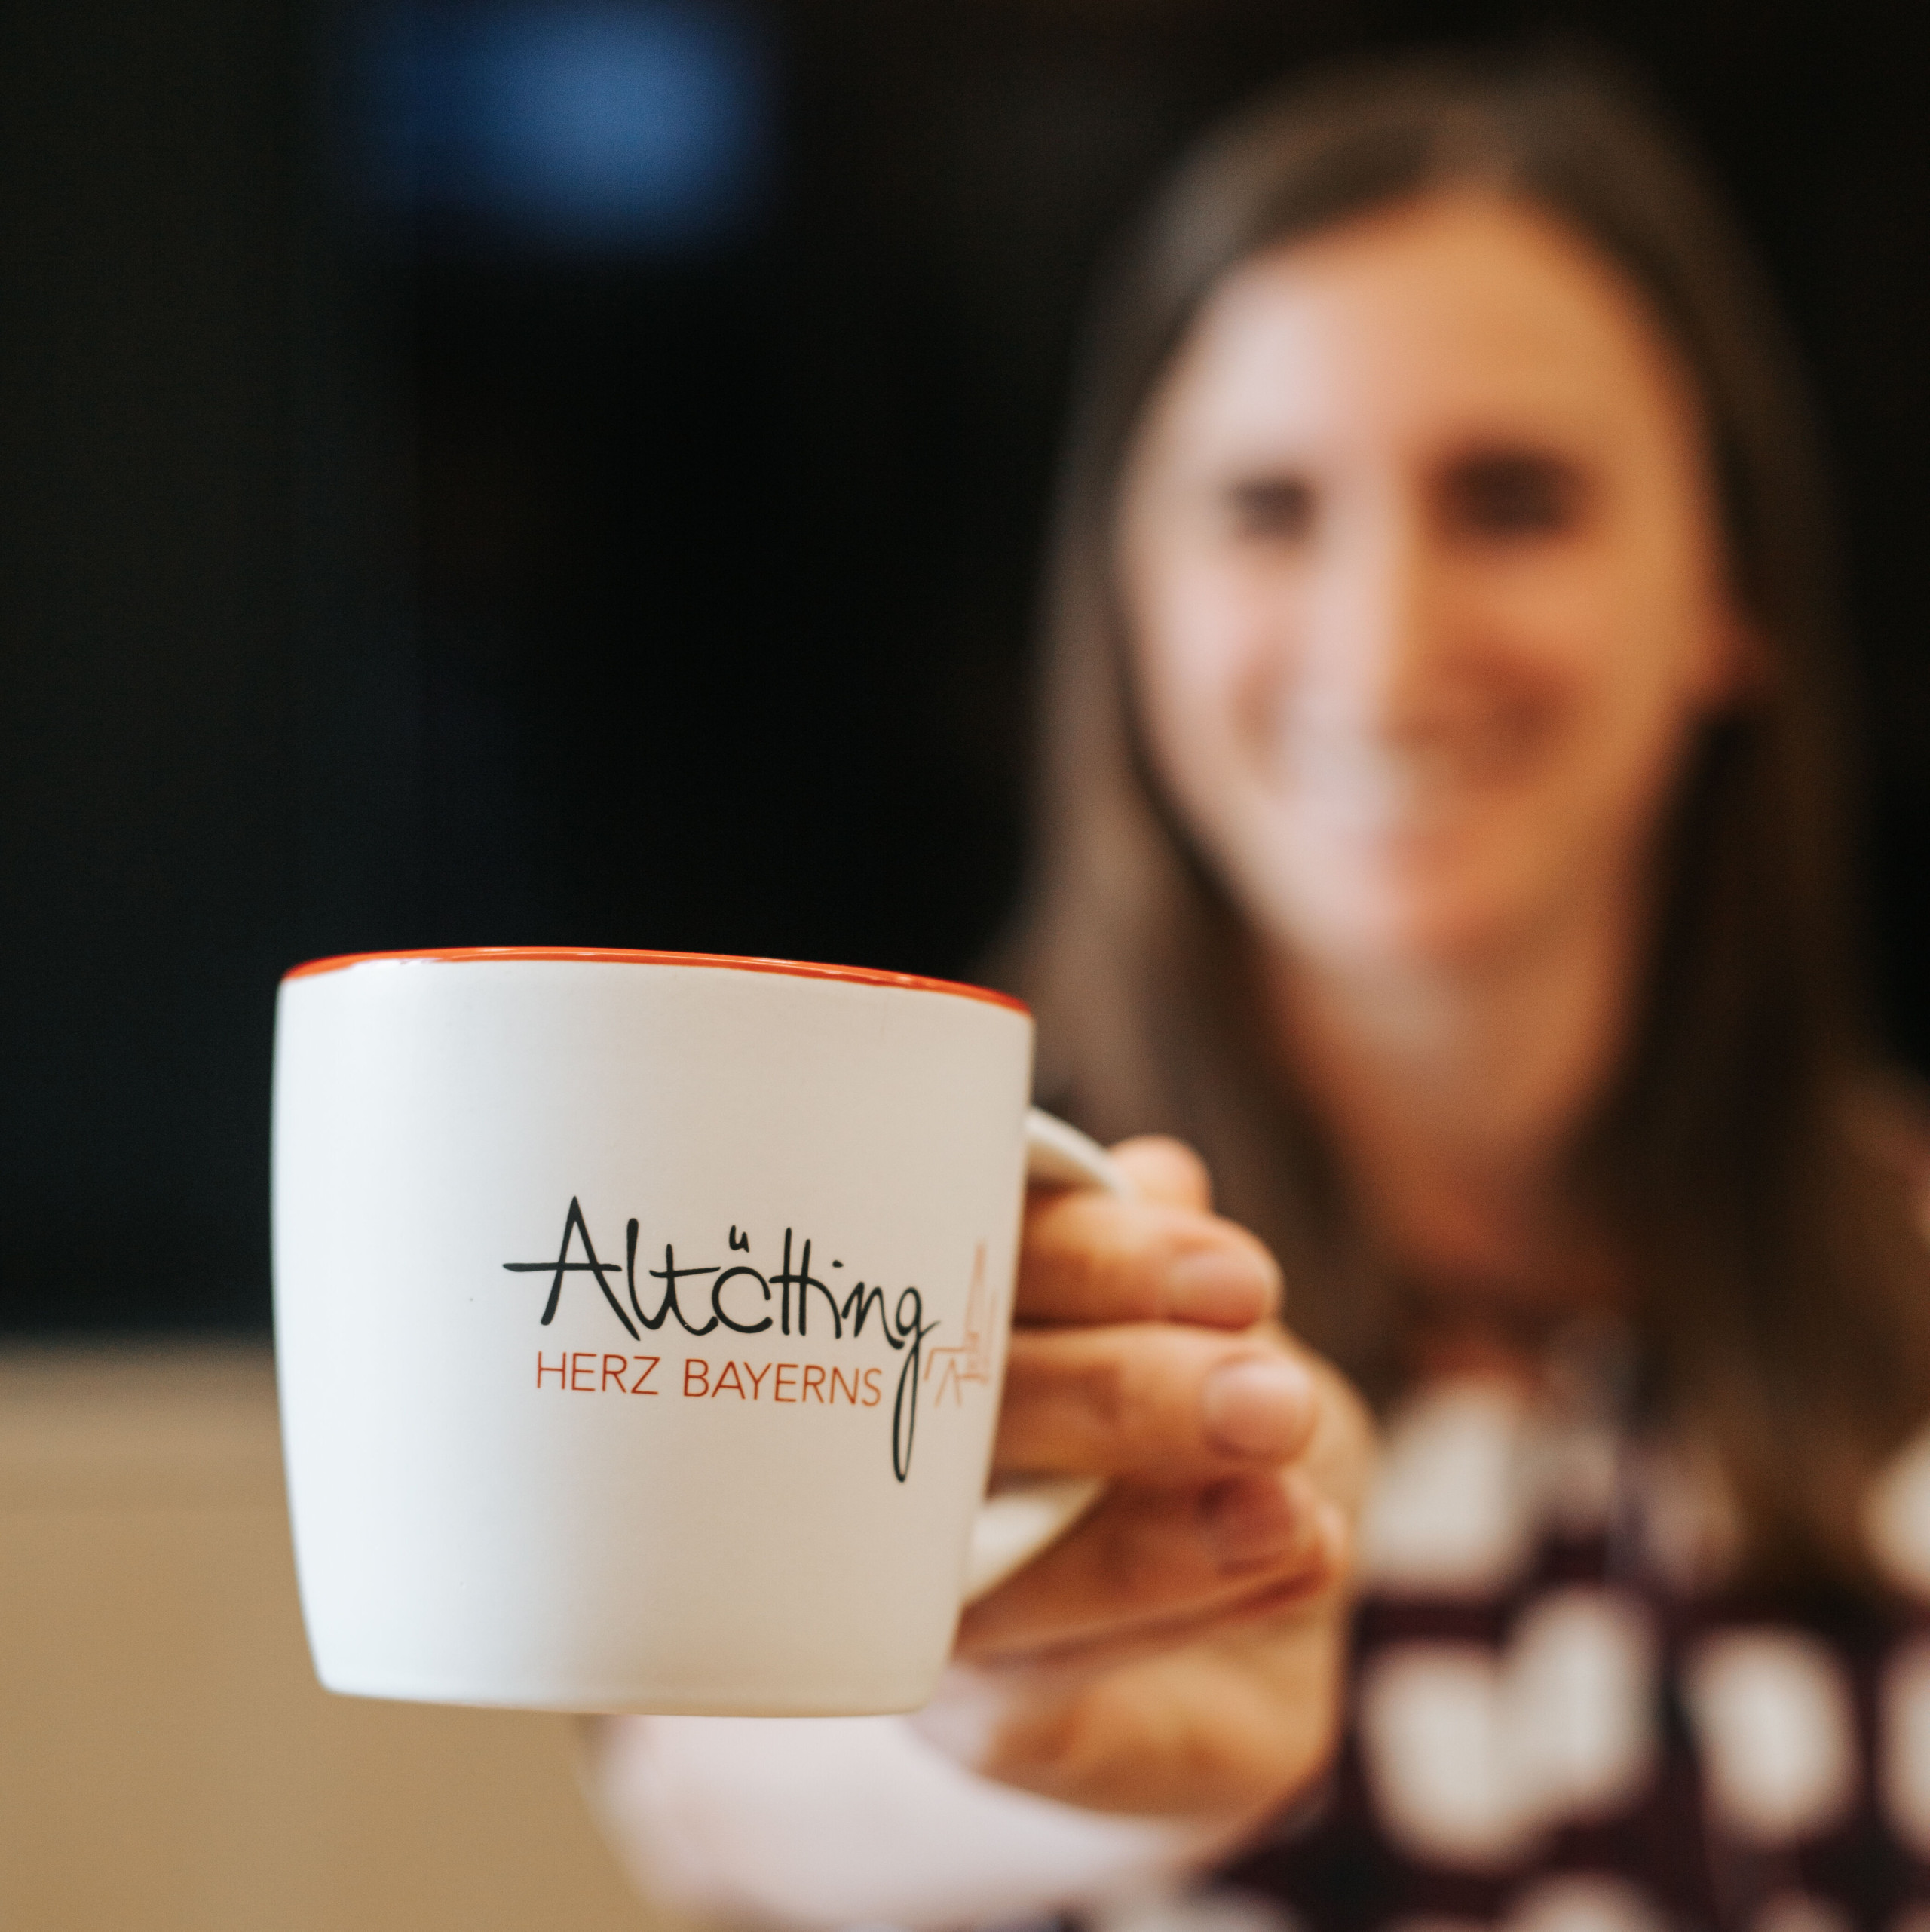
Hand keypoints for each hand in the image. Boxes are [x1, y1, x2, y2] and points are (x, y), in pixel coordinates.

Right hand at [915, 1138, 1373, 1825]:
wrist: (1230, 1637)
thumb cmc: (1191, 1439)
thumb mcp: (1204, 1327)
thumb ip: (1158, 1255)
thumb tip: (1162, 1182)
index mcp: (930, 1309)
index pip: (982, 1261)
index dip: (1105, 1260)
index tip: (1240, 1280)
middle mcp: (896, 1448)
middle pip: (968, 1409)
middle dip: (1128, 1398)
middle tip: (1273, 1401)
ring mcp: (925, 1593)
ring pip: (997, 1568)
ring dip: (1158, 1537)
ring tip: (1292, 1508)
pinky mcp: (984, 1721)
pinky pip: (1060, 1686)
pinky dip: (1190, 1613)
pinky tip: (1302, 1554)